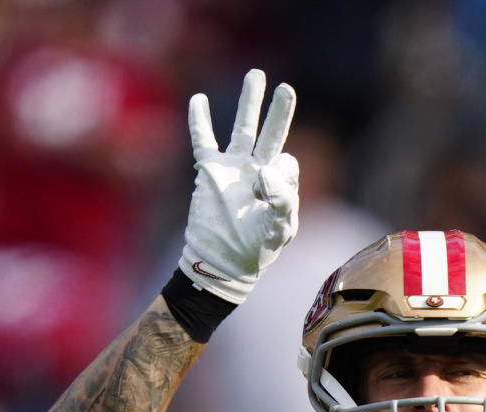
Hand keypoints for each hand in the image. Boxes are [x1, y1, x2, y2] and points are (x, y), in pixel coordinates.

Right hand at [178, 69, 298, 303]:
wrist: (222, 262)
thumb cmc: (255, 251)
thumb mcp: (279, 229)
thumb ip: (283, 200)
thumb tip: (266, 169)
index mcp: (279, 187)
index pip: (287, 164)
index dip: (280, 175)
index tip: (265, 193)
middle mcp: (258, 173)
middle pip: (271, 134)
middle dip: (279, 111)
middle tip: (285, 89)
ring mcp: (234, 169)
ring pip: (243, 128)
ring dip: (249, 103)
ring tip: (255, 76)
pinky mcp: (210, 171)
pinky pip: (203, 140)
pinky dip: (199, 120)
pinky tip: (198, 99)